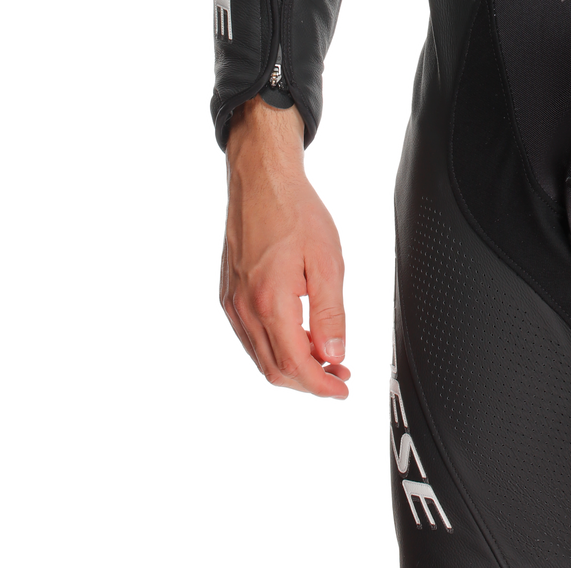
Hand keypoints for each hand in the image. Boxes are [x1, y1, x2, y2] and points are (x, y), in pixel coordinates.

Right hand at [220, 98, 350, 396]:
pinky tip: (297, 337)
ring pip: (260, 357)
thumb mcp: (327, 261)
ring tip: (324, 358)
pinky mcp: (227, 295)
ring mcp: (232, 303)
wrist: (261, 181)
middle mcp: (244, 308)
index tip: (343, 388)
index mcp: (270, 301)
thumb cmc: (295, 212)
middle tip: (339, 374)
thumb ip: (330, 313)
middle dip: (309, 381)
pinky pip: (250, 338)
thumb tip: (334, 355)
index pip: (296, 364)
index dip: (321, 385)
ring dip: (292, 367)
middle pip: (275, 369)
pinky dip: (274, 349)